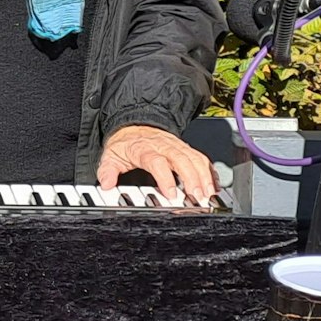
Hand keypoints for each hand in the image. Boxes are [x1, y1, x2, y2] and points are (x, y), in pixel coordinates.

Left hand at [97, 124, 217, 205]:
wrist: (135, 124)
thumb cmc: (126, 143)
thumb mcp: (111, 155)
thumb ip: (107, 170)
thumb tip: (106, 183)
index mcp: (145, 149)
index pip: (157, 162)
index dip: (165, 178)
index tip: (172, 194)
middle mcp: (164, 146)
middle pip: (182, 160)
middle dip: (192, 179)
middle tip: (198, 197)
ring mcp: (177, 146)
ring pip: (194, 158)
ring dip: (204, 176)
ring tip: (209, 193)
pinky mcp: (185, 148)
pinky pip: (200, 157)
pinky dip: (209, 170)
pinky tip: (214, 184)